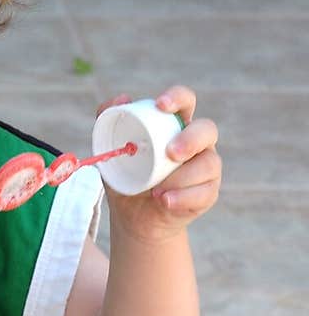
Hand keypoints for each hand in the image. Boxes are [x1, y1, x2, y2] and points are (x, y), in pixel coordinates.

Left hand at [98, 87, 220, 240]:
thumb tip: (121, 100)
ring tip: (156, 191)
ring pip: (208, 164)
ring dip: (182, 178)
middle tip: (171, 153)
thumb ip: (107, 122)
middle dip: (191, 139)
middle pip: (207, 130)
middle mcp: (196, 142)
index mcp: (174, 125)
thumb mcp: (111, 152)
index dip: (178, 98)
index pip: (185, 101)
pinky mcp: (208, 193)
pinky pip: (205, 193)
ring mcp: (205, 167)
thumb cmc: (126, 178)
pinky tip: (165, 201)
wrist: (133, 217)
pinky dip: (183, 198)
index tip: (161, 105)